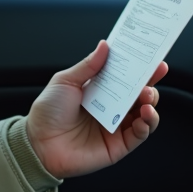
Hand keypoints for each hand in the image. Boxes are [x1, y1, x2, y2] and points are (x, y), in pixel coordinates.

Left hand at [25, 41, 166, 178]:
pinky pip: (139, 135)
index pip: (126, 76)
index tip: (153, 56)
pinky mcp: (118, 146)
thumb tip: (105, 45)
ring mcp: (116, 126)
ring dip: (152, 103)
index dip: (140, 66)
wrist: (37, 143)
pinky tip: (145, 116)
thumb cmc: (48, 111)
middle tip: (155, 73)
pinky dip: (147, 125)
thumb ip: (88, 66)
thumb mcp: (66, 81)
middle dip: (150, 82)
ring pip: (145, 113)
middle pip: (139, 93)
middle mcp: (112, 107)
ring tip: (148, 97)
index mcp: (100, 90)